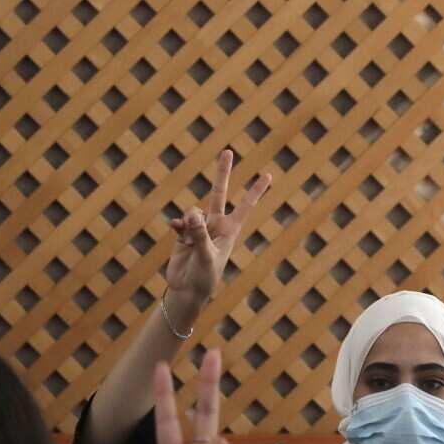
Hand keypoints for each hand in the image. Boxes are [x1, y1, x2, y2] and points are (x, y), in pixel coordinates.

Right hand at [164, 150, 271, 309]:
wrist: (187, 291)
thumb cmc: (204, 277)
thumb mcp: (205, 256)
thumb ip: (199, 233)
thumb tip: (191, 211)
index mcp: (229, 230)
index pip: (245, 205)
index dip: (256, 190)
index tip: (268, 175)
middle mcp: (216, 225)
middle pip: (219, 193)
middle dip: (223, 173)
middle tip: (228, 152)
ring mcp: (199, 228)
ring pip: (192, 210)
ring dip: (188, 221)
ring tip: (189, 242)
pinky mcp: (184, 234)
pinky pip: (179, 221)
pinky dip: (177, 225)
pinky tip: (175, 232)